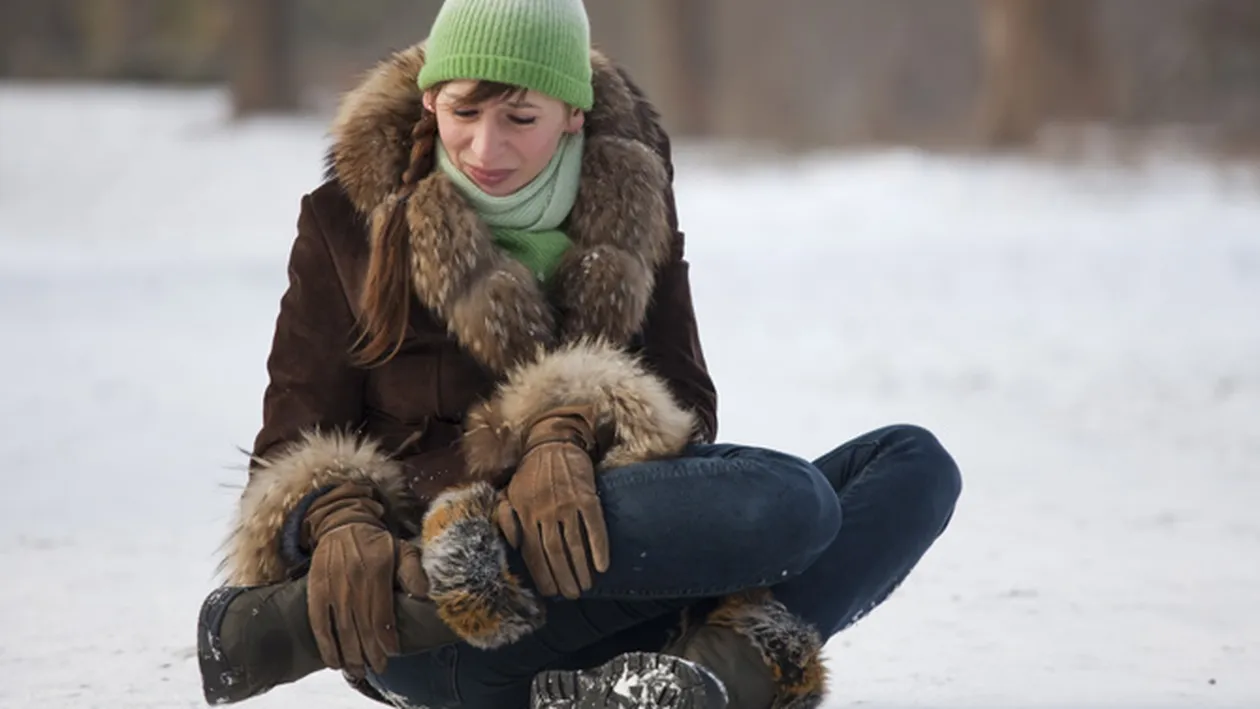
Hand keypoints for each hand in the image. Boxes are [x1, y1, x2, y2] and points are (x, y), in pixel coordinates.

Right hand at [303, 482, 427, 676]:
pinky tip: (334, 660)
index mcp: (378, 570)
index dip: (386, 637)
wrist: (342, 525)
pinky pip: (319, 622)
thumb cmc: (377, 543)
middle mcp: (354, 580)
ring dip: (350, 653)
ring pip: (342, 628)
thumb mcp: (402, 549)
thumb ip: (413, 571)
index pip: (381, 613)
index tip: (392, 652)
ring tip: (358, 670)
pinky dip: (326, 644)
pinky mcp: (316, 590)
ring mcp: (333, 586)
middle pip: (362, 625)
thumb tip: (424, 594)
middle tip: (378, 668)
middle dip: (370, 652)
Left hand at [496, 405, 609, 599]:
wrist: (553, 443)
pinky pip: (594, 526)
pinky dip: (598, 547)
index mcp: (524, 513)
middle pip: (554, 552)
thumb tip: (514, 546)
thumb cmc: (529, 473)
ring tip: (586, 585)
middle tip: (572, 594)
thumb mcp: (508, 494)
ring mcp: (567, 504)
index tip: (550, 593)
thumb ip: (505, 520)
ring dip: (580, 568)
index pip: (533, 553)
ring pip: (574, 543)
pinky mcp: (587, 496)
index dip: (542, 576)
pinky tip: (602, 565)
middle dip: (563, 578)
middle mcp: (544, 511)